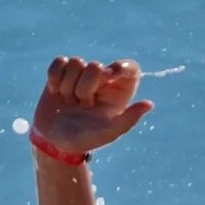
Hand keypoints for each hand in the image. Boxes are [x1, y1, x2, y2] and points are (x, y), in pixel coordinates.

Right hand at [30, 56, 152, 158]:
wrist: (56, 143)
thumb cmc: (86, 139)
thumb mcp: (108, 133)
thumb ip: (129, 120)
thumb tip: (149, 104)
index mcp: (119, 91)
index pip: (129, 67)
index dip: (119, 68)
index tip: (108, 77)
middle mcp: (102, 79)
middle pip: (95, 66)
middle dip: (84, 88)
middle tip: (84, 106)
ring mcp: (81, 74)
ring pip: (75, 62)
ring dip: (68, 86)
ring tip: (70, 103)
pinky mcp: (62, 73)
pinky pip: (59, 62)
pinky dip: (54, 78)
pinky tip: (56, 93)